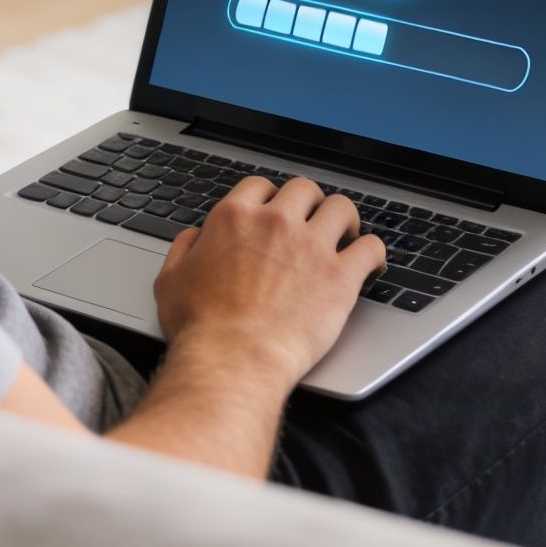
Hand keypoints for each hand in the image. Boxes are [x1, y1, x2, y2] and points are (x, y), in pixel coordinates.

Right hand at [151, 176, 388, 388]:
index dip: (270, 197)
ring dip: (345, 219)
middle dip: (309, 202)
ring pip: (342, 207)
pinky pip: (371, 247)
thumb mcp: (170, 280)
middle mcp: (276, 223)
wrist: (232, 360)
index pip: (260, 185)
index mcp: (235, 218)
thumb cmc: (200, 327)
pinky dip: (374, 252)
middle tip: (312, 221)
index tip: (276, 211)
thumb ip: (184, 249)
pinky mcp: (340, 276)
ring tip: (346, 234)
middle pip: (304, 189)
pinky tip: (372, 263)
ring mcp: (311, 247)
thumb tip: (195, 237)